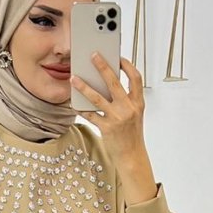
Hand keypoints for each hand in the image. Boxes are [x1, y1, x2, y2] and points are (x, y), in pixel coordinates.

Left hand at [72, 53, 145, 170]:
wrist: (132, 156)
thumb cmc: (131, 134)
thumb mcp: (134, 114)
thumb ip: (125, 100)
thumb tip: (106, 84)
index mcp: (138, 103)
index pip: (135, 78)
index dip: (127, 65)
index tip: (118, 57)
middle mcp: (129, 108)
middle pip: (114, 82)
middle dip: (102, 66)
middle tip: (93, 55)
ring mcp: (117, 118)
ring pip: (97, 98)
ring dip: (84, 87)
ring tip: (74, 78)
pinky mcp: (107, 128)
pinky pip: (90, 115)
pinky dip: (81, 109)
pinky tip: (74, 104)